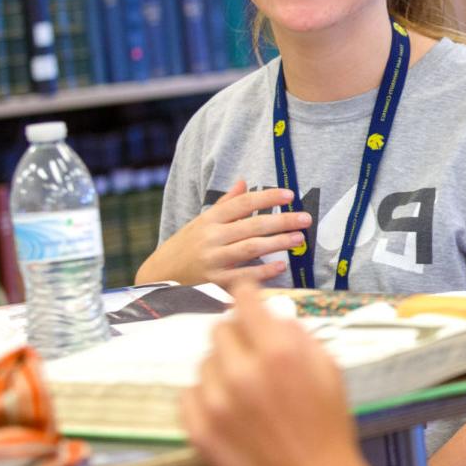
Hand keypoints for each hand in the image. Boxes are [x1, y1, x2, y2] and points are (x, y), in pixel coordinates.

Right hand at [135, 181, 312, 288]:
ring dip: (277, 243)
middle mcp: (212, 237)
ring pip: (251, 248)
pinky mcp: (215, 283)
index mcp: (210, 219)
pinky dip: (263, 272)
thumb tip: (244, 181)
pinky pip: (243, 276)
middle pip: (252, 225)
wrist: (159, 276)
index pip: (242, 203)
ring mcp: (213, 261)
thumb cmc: (186, 246)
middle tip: (305, 218)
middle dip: (281, 221)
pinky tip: (281, 266)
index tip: (289, 195)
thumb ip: (225, 203)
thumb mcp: (201, 221)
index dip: (267, 198)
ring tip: (299, 239)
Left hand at [182, 283, 369, 465]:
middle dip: (237, 335)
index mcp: (278, 351)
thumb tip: (271, 314)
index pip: (243, 299)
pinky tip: (226, 410)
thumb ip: (297, 334)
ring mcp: (216, 403)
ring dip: (222, 368)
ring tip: (242, 391)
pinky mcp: (200, 432)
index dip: (247, 297)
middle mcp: (242, 371)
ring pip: (204, 363)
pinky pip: (189, 395)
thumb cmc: (329, 427)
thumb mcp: (328, 369)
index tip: (249, 303)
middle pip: (220, 329)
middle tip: (251, 355)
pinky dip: (205, 397)